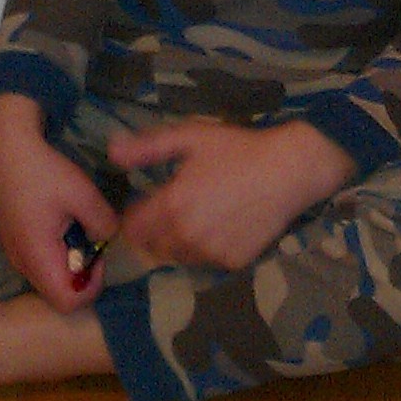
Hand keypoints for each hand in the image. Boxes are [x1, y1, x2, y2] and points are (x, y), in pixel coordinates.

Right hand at [0, 93, 120, 309]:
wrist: (6, 149)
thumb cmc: (44, 171)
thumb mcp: (83, 195)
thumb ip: (103, 224)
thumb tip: (108, 238)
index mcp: (37, 256)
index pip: (67, 302)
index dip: (91, 288)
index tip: (100, 257)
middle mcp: (21, 262)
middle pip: (57, 292)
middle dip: (82, 275)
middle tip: (93, 242)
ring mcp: (14, 253)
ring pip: (48, 278)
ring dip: (70, 263)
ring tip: (80, 229)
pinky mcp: (14, 241)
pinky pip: (40, 263)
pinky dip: (57, 253)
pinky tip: (65, 223)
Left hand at [112, 118, 356, 270]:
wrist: (290, 171)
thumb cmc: (240, 149)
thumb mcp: (191, 138)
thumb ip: (147, 147)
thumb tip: (111, 151)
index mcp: (171, 205)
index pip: (131, 228)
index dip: (135, 217)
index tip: (146, 205)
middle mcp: (186, 235)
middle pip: (151, 247)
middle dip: (155, 231)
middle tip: (174, 210)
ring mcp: (210, 253)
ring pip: (177, 257)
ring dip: (178, 243)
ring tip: (199, 218)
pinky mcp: (232, 263)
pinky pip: (206, 262)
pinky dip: (207, 249)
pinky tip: (222, 226)